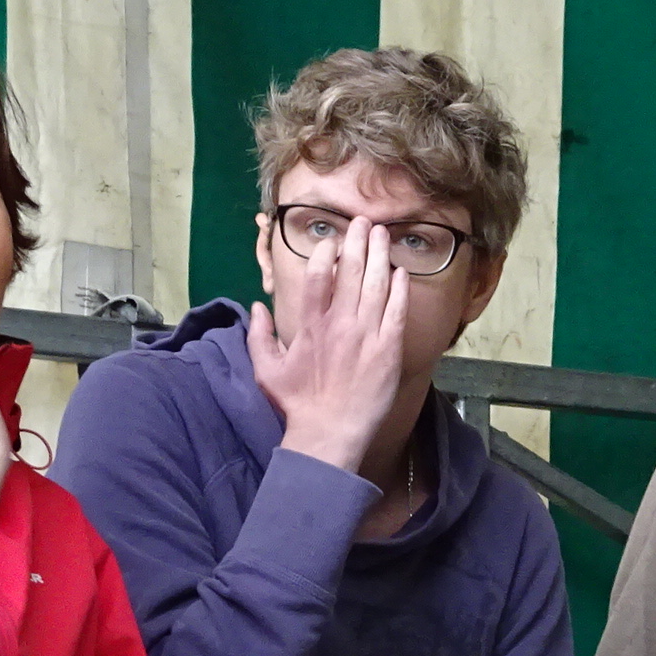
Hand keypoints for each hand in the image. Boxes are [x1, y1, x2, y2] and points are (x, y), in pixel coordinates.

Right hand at [248, 214, 407, 471]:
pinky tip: (400, 272)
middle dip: (358, 242)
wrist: (330, 433)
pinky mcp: (389, 350)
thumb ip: (258, 336)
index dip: (326, 253)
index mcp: (309, 326)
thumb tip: (256, 307)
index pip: (318, 277)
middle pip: (351, 272)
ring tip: (382, 234)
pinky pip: (397, 312)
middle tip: (363, 222)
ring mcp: (367, 336)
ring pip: (377, 286)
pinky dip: (399, 289)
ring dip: (380, 256)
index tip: (331, 241)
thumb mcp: (266, 369)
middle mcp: (340, 325)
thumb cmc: (298, 403)